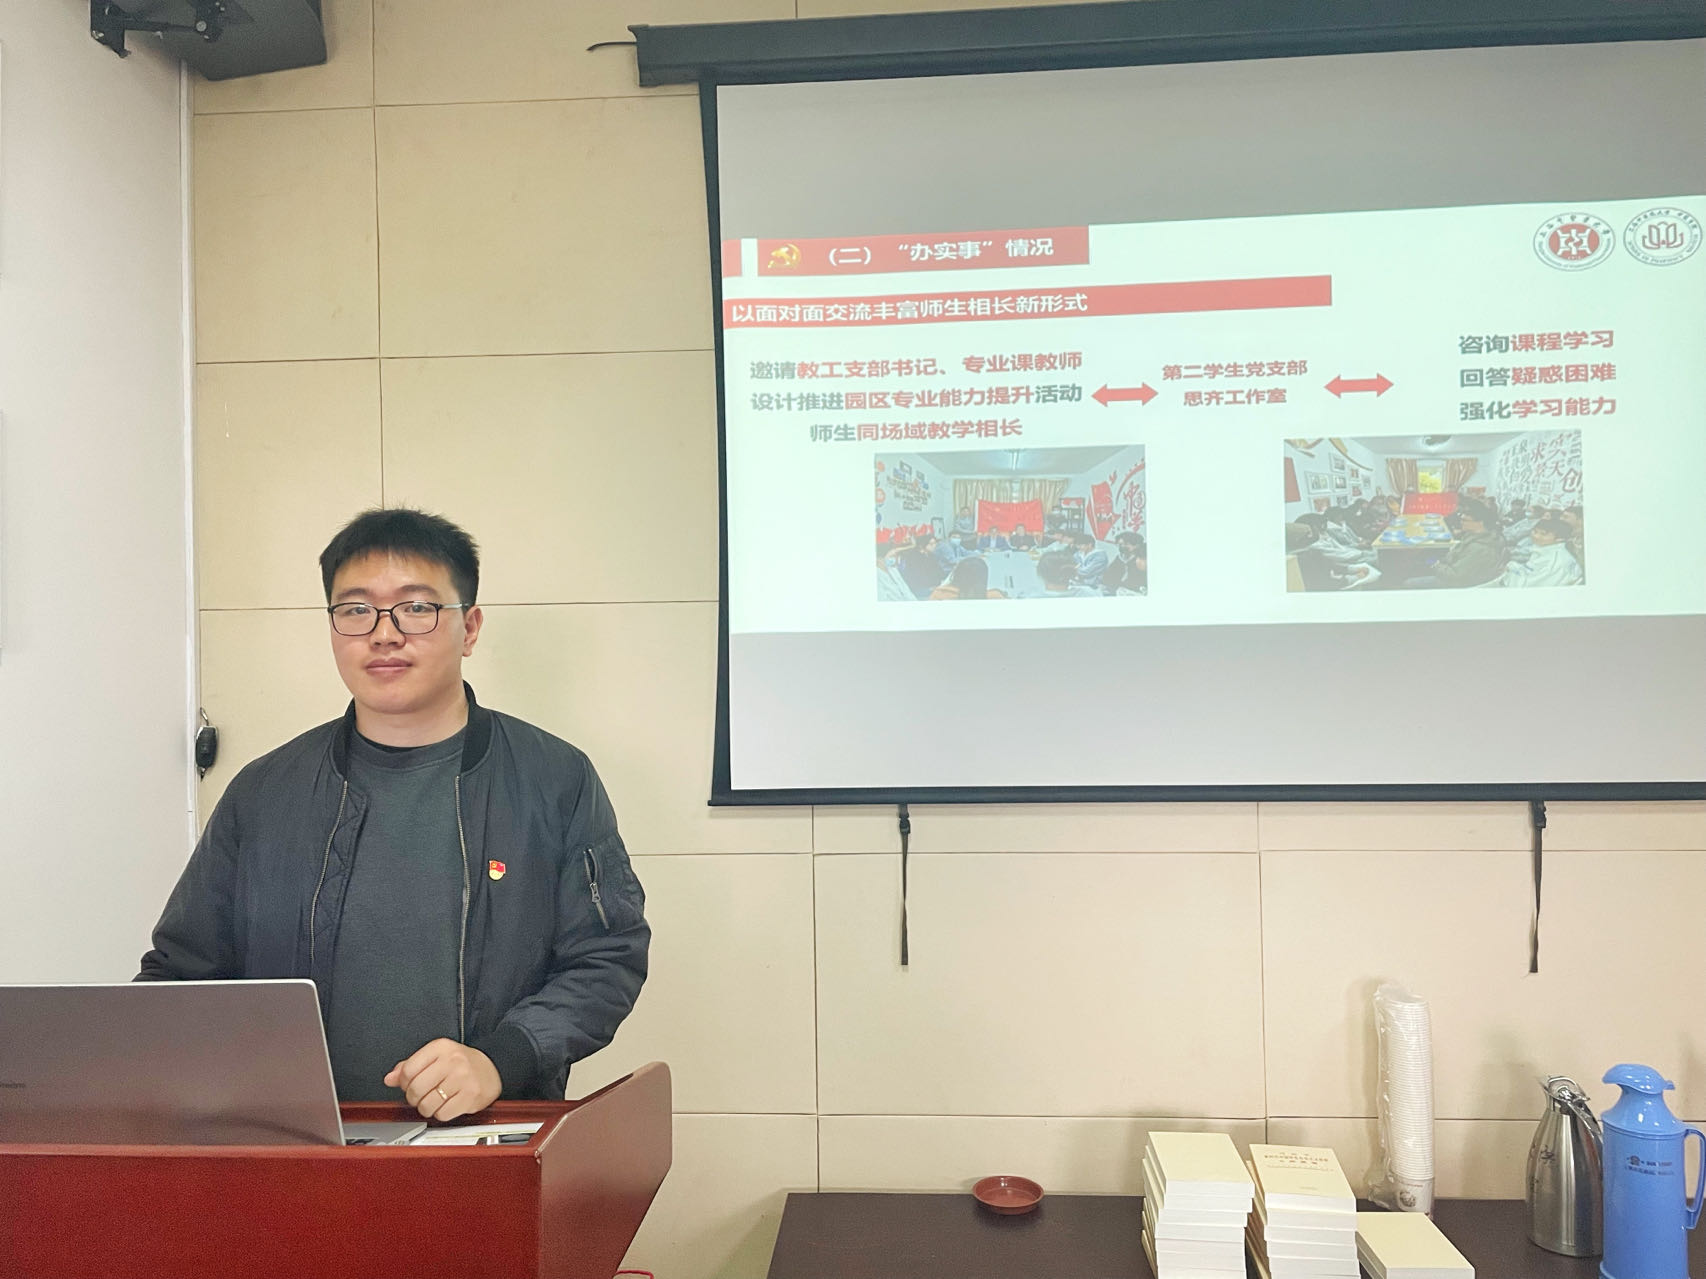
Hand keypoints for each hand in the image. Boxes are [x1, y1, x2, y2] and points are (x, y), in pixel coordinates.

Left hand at [384, 1039, 501, 1120]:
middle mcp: (453, 1061)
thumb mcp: (435, 1056)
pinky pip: (443, 1114)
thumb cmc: (461, 1063)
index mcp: (440, 1047)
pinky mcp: (471, 1096)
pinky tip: (447, 1105)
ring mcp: (463, 1078)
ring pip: (427, 1105)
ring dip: (427, 1108)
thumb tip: (390, 1079)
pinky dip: (441, 1114)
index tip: (410, 1085)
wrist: (492, 1068)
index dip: (404, 1083)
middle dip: (414, 1098)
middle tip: (422, 1096)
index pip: (408, 1070)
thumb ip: (410, 1066)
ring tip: (435, 1101)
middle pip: (416, 1089)